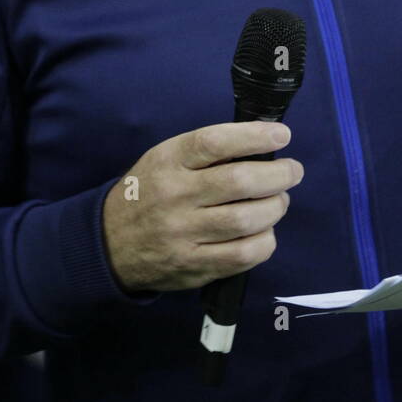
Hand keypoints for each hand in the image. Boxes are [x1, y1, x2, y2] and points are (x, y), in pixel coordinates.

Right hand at [102, 121, 303, 292]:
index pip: (214, 142)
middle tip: (293, 171)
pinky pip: (242, 256)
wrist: (109, 243)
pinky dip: (265, 241)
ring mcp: (183, 234)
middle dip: (278, 174)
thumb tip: (261, 144)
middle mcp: (175, 196)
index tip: (282, 135)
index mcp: (168, 162)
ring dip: (275, 207)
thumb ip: (206, 152)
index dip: (254, 136)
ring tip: (279, 200)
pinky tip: (265, 231)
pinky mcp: (192, 266)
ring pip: (245, 220)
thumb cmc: (149, 192)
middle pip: (238, 182)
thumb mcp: (164, 159)